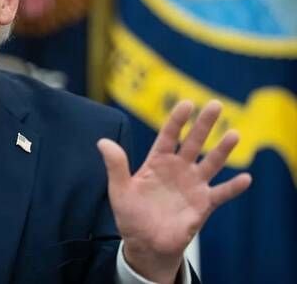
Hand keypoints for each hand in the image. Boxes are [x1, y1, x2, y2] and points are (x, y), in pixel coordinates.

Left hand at [97, 100, 251, 283]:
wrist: (145, 244)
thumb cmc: (131, 216)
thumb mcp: (119, 190)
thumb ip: (115, 165)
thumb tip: (102, 141)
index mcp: (157, 162)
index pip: (169, 135)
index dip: (177, 120)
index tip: (186, 104)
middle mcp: (178, 169)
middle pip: (194, 142)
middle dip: (204, 124)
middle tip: (216, 105)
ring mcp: (192, 185)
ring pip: (211, 163)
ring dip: (223, 150)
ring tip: (234, 134)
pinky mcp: (203, 204)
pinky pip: (221, 193)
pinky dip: (233, 187)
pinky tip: (246, 178)